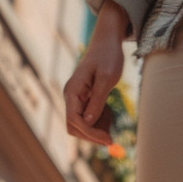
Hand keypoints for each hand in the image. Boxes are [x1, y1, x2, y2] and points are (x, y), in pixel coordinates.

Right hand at [63, 2, 127, 145]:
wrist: (108, 42)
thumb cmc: (108, 57)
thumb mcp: (106, 79)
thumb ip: (97, 101)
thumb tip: (87, 122)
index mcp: (72, 91)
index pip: (74, 121)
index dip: (90, 133)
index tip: (109, 139)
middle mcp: (71, 97)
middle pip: (75, 128)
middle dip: (92, 134)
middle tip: (112, 135)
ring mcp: (77, 100)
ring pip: (82, 126)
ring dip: (97, 128)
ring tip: (111, 115)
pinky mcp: (84, 101)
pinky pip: (89, 119)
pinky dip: (100, 121)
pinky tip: (109, 111)